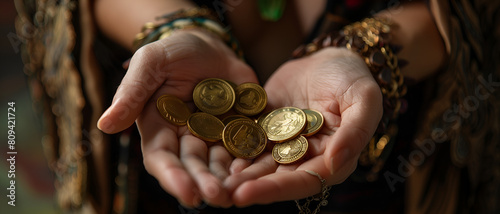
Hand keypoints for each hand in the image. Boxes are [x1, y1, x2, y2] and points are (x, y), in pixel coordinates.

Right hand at [97, 29, 257, 206]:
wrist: (208, 44)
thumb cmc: (173, 52)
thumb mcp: (150, 63)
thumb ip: (132, 92)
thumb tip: (105, 125)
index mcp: (159, 127)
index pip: (161, 157)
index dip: (173, 176)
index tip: (187, 192)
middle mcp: (185, 137)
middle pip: (193, 165)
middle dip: (204, 182)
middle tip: (218, 197)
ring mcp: (213, 135)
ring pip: (220, 162)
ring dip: (228, 179)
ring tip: (239, 192)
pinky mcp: (238, 127)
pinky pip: (246, 147)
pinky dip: (251, 160)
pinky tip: (258, 172)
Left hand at [223, 48, 382, 205]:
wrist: (331, 56)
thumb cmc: (353, 77)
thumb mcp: (364, 99)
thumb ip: (355, 131)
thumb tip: (337, 163)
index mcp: (331, 159)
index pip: (302, 181)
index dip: (274, 189)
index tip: (245, 195)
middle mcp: (305, 157)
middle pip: (275, 177)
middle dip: (247, 186)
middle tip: (218, 194)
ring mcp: (284, 143)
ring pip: (257, 162)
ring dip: (234, 173)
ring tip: (208, 179)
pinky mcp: (267, 127)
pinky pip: (248, 139)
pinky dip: (230, 147)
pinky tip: (209, 153)